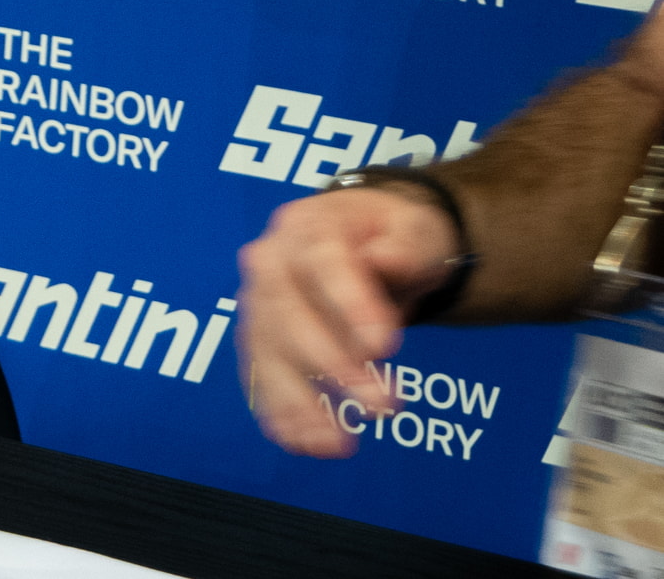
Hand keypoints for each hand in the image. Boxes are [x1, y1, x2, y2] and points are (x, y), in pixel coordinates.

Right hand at [235, 186, 460, 456]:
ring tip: (339, 442)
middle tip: (382, 404)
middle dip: (332, 364)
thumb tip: (386, 259)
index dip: (351, 305)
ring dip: (300, 402)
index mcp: (308, 227)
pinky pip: (260, 380)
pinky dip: (281, 415)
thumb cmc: (392, 236)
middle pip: (287, 314)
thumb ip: (405, 244)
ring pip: (267, 354)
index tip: (385, 347)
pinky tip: (311, 444)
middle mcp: (270, 263)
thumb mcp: (414, 228)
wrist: (367, 243)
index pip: (323, 263)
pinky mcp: (259, 342)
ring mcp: (258, 304)